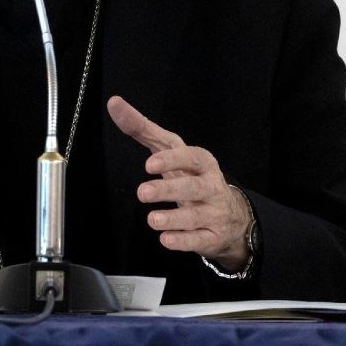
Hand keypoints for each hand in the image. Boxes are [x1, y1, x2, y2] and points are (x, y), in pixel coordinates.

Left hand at [107, 95, 250, 271]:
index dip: (172, 160)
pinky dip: (183, 241)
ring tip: (152, 219)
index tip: (150, 164)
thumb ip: (143, 129)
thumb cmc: (192, 176)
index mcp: (202, 163)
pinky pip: (199, 240)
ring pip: (195, 217)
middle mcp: (211, 186)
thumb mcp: (171, 151)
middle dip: (168, 190)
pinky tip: (166, 239)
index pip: (192, 157)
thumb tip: (115, 104)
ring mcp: (213, 213)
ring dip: (174, 218)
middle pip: (193, 187)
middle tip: (143, 192)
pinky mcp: (212, 237)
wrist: (230, 216)